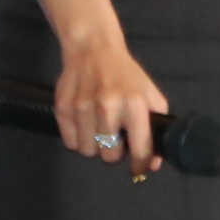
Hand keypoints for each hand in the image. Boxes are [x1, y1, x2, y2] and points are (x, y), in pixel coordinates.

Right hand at [54, 31, 166, 179]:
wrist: (94, 50)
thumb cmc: (127, 76)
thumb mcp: (150, 96)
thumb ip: (156, 128)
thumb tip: (152, 164)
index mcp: (136, 104)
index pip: (140, 148)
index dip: (140, 164)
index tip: (138, 170)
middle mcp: (109, 107)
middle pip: (109, 155)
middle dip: (114, 152)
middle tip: (115, 139)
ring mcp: (83, 108)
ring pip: (88, 151)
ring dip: (94, 146)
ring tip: (99, 129)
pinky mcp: (63, 108)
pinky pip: (69, 143)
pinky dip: (78, 139)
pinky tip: (85, 124)